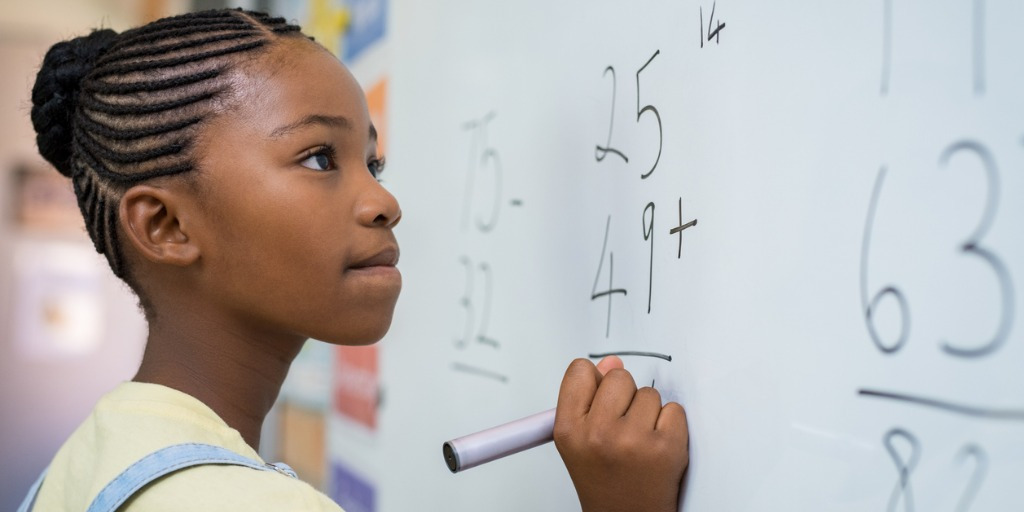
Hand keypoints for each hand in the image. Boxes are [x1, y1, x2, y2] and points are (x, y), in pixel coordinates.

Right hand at [553, 357, 688, 511]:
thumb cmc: (604, 479)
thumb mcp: (580, 440)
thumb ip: (589, 398)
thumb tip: (611, 362)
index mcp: (569, 430)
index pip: (581, 371)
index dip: (594, 380)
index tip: (600, 396)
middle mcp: (598, 434)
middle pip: (619, 376)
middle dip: (625, 395)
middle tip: (622, 426)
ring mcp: (634, 440)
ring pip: (649, 393)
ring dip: (649, 412)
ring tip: (639, 441)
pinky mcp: (666, 447)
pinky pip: (674, 409)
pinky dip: (671, 425)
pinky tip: (657, 446)